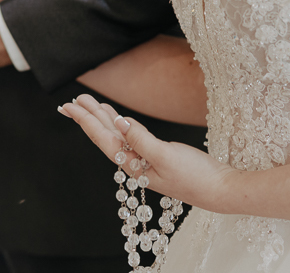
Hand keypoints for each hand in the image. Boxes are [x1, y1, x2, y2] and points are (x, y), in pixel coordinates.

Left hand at [60, 94, 237, 211]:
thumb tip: (119, 122)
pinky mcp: (157, 155)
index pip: (102, 138)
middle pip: (105, 136)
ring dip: (103, 119)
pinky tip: (117, 118)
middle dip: (89, 117)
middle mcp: (135, 162)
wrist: (219, 189)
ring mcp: (145, 159)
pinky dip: (121, 125)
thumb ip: (141, 139)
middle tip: (73, 100)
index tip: (69, 106)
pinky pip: (131, 137)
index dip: (85, 120)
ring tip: (89, 104)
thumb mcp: (166, 155)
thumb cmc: (196, 176)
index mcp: (133, 163)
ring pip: (117, 136)